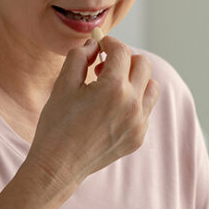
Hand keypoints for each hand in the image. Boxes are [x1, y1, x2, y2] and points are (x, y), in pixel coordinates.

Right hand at [25, 36, 159, 191]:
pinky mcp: (138, 137)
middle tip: (103, 67)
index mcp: (113, 87)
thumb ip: (80, 57)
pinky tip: (110, 110)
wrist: (58, 165)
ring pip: (151, 86)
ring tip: (111, 87)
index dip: (109, 43)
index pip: (121, 51)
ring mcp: (139, 123)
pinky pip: (145, 109)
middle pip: (143, 64)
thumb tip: (94, 45)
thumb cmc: (57, 123)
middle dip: (124, 59)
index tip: (100, 44)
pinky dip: (133, 102)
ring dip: (134, 80)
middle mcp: (132, 104)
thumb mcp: (63, 84)